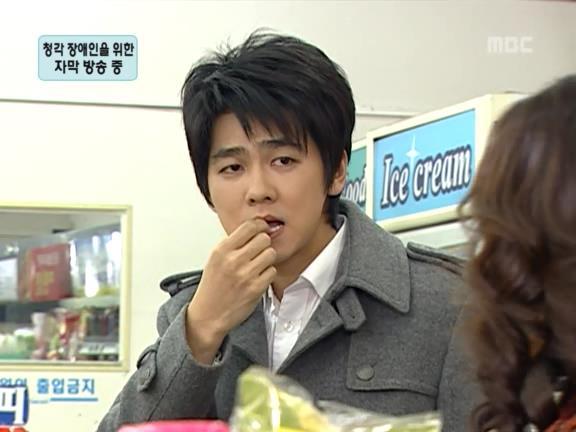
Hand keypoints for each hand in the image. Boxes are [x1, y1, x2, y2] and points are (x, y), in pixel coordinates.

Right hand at [185, 218, 276, 363]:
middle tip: (259, 251)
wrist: (208, 315)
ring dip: (267, 259)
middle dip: (264, 244)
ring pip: (271, 253)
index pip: (249, 226)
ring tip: (258, 265)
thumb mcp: (216, 259)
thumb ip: (234, 244)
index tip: (262, 229)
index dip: (260, 226)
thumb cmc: (212, 287)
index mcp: (222, 250)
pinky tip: (258, 278)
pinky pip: (272, 271)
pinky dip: (268, 274)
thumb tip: (255, 229)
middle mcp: (233, 260)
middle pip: (264, 238)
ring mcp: (245, 275)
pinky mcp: (255, 288)